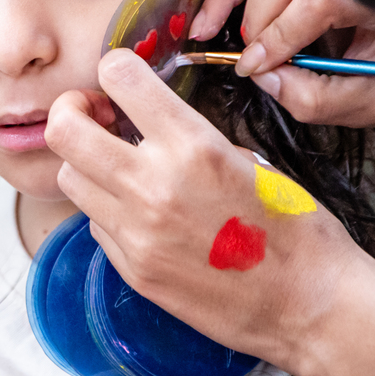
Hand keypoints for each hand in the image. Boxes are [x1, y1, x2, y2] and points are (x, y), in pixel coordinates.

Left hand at [45, 49, 368, 367]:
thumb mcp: (249, 159)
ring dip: (85, 162)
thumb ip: (190, 137)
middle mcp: (152, 186)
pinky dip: (107, 209)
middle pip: (64, 130)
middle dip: (71, 111)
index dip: (113, 68)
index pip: (118, 76)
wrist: (310, 307)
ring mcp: (136, 232)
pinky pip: (95, 223)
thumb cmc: (296, 229)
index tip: (118, 81)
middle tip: (93, 115)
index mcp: (192, 146)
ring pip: (69, 177)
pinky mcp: (132, 269)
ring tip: (116, 166)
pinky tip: (139, 212)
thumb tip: (147, 123)